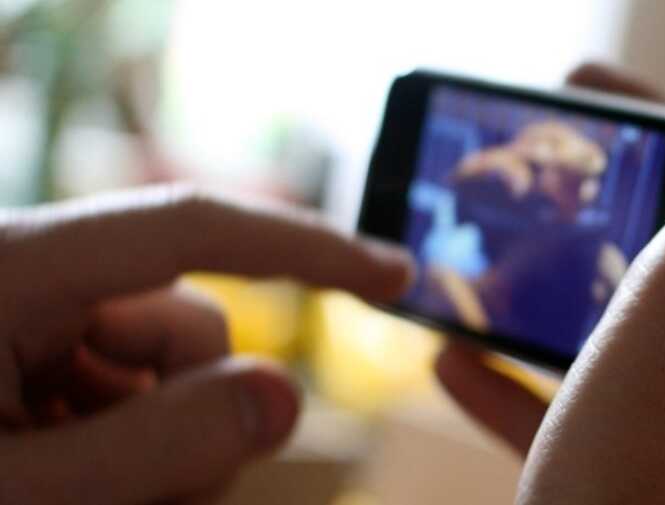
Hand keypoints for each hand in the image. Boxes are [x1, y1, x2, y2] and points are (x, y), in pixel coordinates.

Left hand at [0, 185, 411, 504]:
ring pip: (172, 359)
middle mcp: (38, 269)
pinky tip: (77, 470)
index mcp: (15, 265)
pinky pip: (137, 379)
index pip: (193, 226)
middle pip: (190, 319)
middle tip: (135, 495)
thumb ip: (160, 445)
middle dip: (198, 408)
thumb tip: (287, 396)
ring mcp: (41, 312)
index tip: (393, 272)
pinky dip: (138, 431)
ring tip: (97, 491)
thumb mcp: (25, 492)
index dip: (304, 245)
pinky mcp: (43, 348)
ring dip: (166, 431)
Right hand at [435, 62, 664, 455]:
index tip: (575, 83)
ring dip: (517, 288)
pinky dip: (500, 384)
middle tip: (506, 175)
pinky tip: (451, 362)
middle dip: (561, 199)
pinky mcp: (622, 468)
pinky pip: (560, 410)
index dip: (642, 117)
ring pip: (594, 323)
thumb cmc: (660, 458)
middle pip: (639, 241)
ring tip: (459, 262)